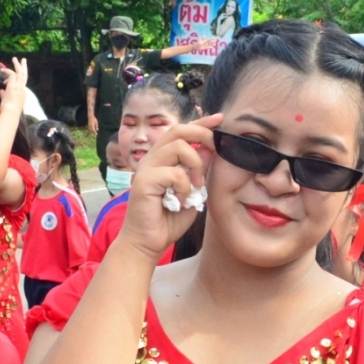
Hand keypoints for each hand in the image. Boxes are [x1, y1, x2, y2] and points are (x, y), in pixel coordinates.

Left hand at [1, 57, 29, 111]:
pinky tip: (2, 70)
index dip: (16, 79)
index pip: (21, 83)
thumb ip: (4, 94)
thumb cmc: (9, 110)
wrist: (10, 113)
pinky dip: (7, 72)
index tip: (8, 79)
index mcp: (23, 93)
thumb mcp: (6, 100)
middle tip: (23, 60)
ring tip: (15, 58)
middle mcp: (22, 89)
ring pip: (20, 72)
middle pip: (25, 75)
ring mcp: (19, 87)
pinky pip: (12, 75)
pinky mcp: (13, 85)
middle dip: (23, 67)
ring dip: (17, 65)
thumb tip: (1, 90)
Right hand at [121, 114, 220, 258]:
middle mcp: (151, 159)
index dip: (201, 122)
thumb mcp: (192, 191)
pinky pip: (173, 172)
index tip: (220, 119)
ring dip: (196, 164)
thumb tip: (212, 149)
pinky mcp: (143, 181)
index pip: (181, 131)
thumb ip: (199, 170)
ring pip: (178, 147)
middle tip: (217, 148)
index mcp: (162, 159)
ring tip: (197, 186)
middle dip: (202, 134)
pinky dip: (184, 186)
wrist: (147, 244)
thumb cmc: (167, 221)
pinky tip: (182, 201)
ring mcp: (145, 168)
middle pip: (177, 130)